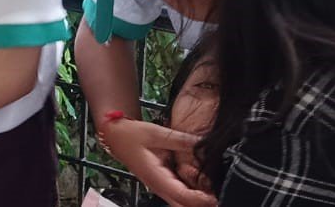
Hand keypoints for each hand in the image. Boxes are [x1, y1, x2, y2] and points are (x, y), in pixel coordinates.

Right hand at [102, 119, 216, 206]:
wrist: (115, 136)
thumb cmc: (131, 135)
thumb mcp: (157, 133)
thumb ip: (182, 140)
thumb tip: (203, 143)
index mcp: (156, 177)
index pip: (182, 196)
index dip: (201, 199)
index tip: (216, 194)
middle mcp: (158, 186)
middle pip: (183, 205)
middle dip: (201, 203)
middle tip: (218, 194)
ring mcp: (159, 187)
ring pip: (180, 203)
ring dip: (196, 199)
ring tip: (211, 187)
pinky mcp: (161, 183)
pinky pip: (178, 195)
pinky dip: (191, 193)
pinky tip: (200, 182)